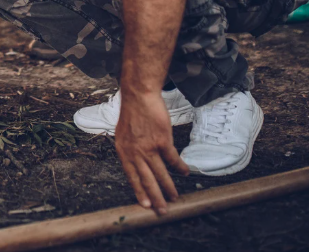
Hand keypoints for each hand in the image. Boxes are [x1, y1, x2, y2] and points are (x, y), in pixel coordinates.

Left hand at [115, 90, 189, 213]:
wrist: (138, 96)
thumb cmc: (132, 113)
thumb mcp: (122, 134)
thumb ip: (129, 150)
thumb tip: (135, 163)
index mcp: (124, 152)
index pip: (131, 177)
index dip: (139, 192)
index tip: (145, 205)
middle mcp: (135, 153)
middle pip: (147, 180)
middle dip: (155, 198)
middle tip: (162, 211)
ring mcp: (149, 148)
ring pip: (160, 173)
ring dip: (169, 187)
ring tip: (174, 198)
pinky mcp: (162, 141)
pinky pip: (173, 159)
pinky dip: (180, 167)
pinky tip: (185, 173)